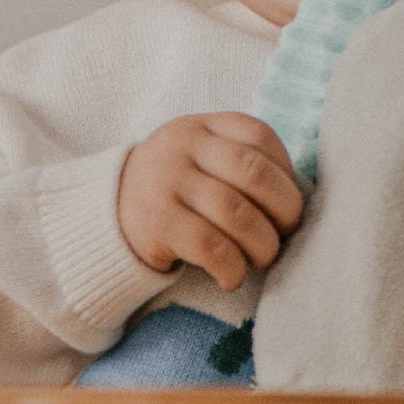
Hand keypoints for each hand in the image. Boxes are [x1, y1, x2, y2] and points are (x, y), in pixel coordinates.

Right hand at [116, 114, 302, 292]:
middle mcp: (184, 146)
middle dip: (284, 210)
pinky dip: (232, 268)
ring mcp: (168, 182)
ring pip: (235, 213)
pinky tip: (231, 278)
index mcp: (203, 125)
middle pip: (253, 173)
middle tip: (283, 234)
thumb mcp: (200, 158)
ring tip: (260, 260)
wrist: (107, 216)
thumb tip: (296, 204)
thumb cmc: (174, 192)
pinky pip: (210, 247)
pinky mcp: (157, 223)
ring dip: (262, 245)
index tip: (286, 202)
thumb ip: (241, 163)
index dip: (286, 173)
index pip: (260, 136)